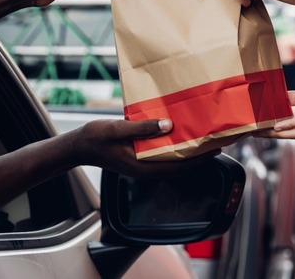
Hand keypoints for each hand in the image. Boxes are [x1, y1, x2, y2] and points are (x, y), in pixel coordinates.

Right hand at [67, 118, 219, 178]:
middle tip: (216, 142)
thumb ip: (142, 128)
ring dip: (189, 152)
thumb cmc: (96, 137)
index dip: (199, 159)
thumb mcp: (118, 129)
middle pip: (180, 165)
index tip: (215, 149)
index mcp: (143, 166)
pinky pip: (164, 156)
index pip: (179, 166)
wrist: (78, 146)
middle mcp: (147, 169)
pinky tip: (182, 136)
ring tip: (204, 138)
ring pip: (173, 161)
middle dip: (199, 156)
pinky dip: (176, 148)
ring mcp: (143, 166)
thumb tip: (168, 125)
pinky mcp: (140, 159)